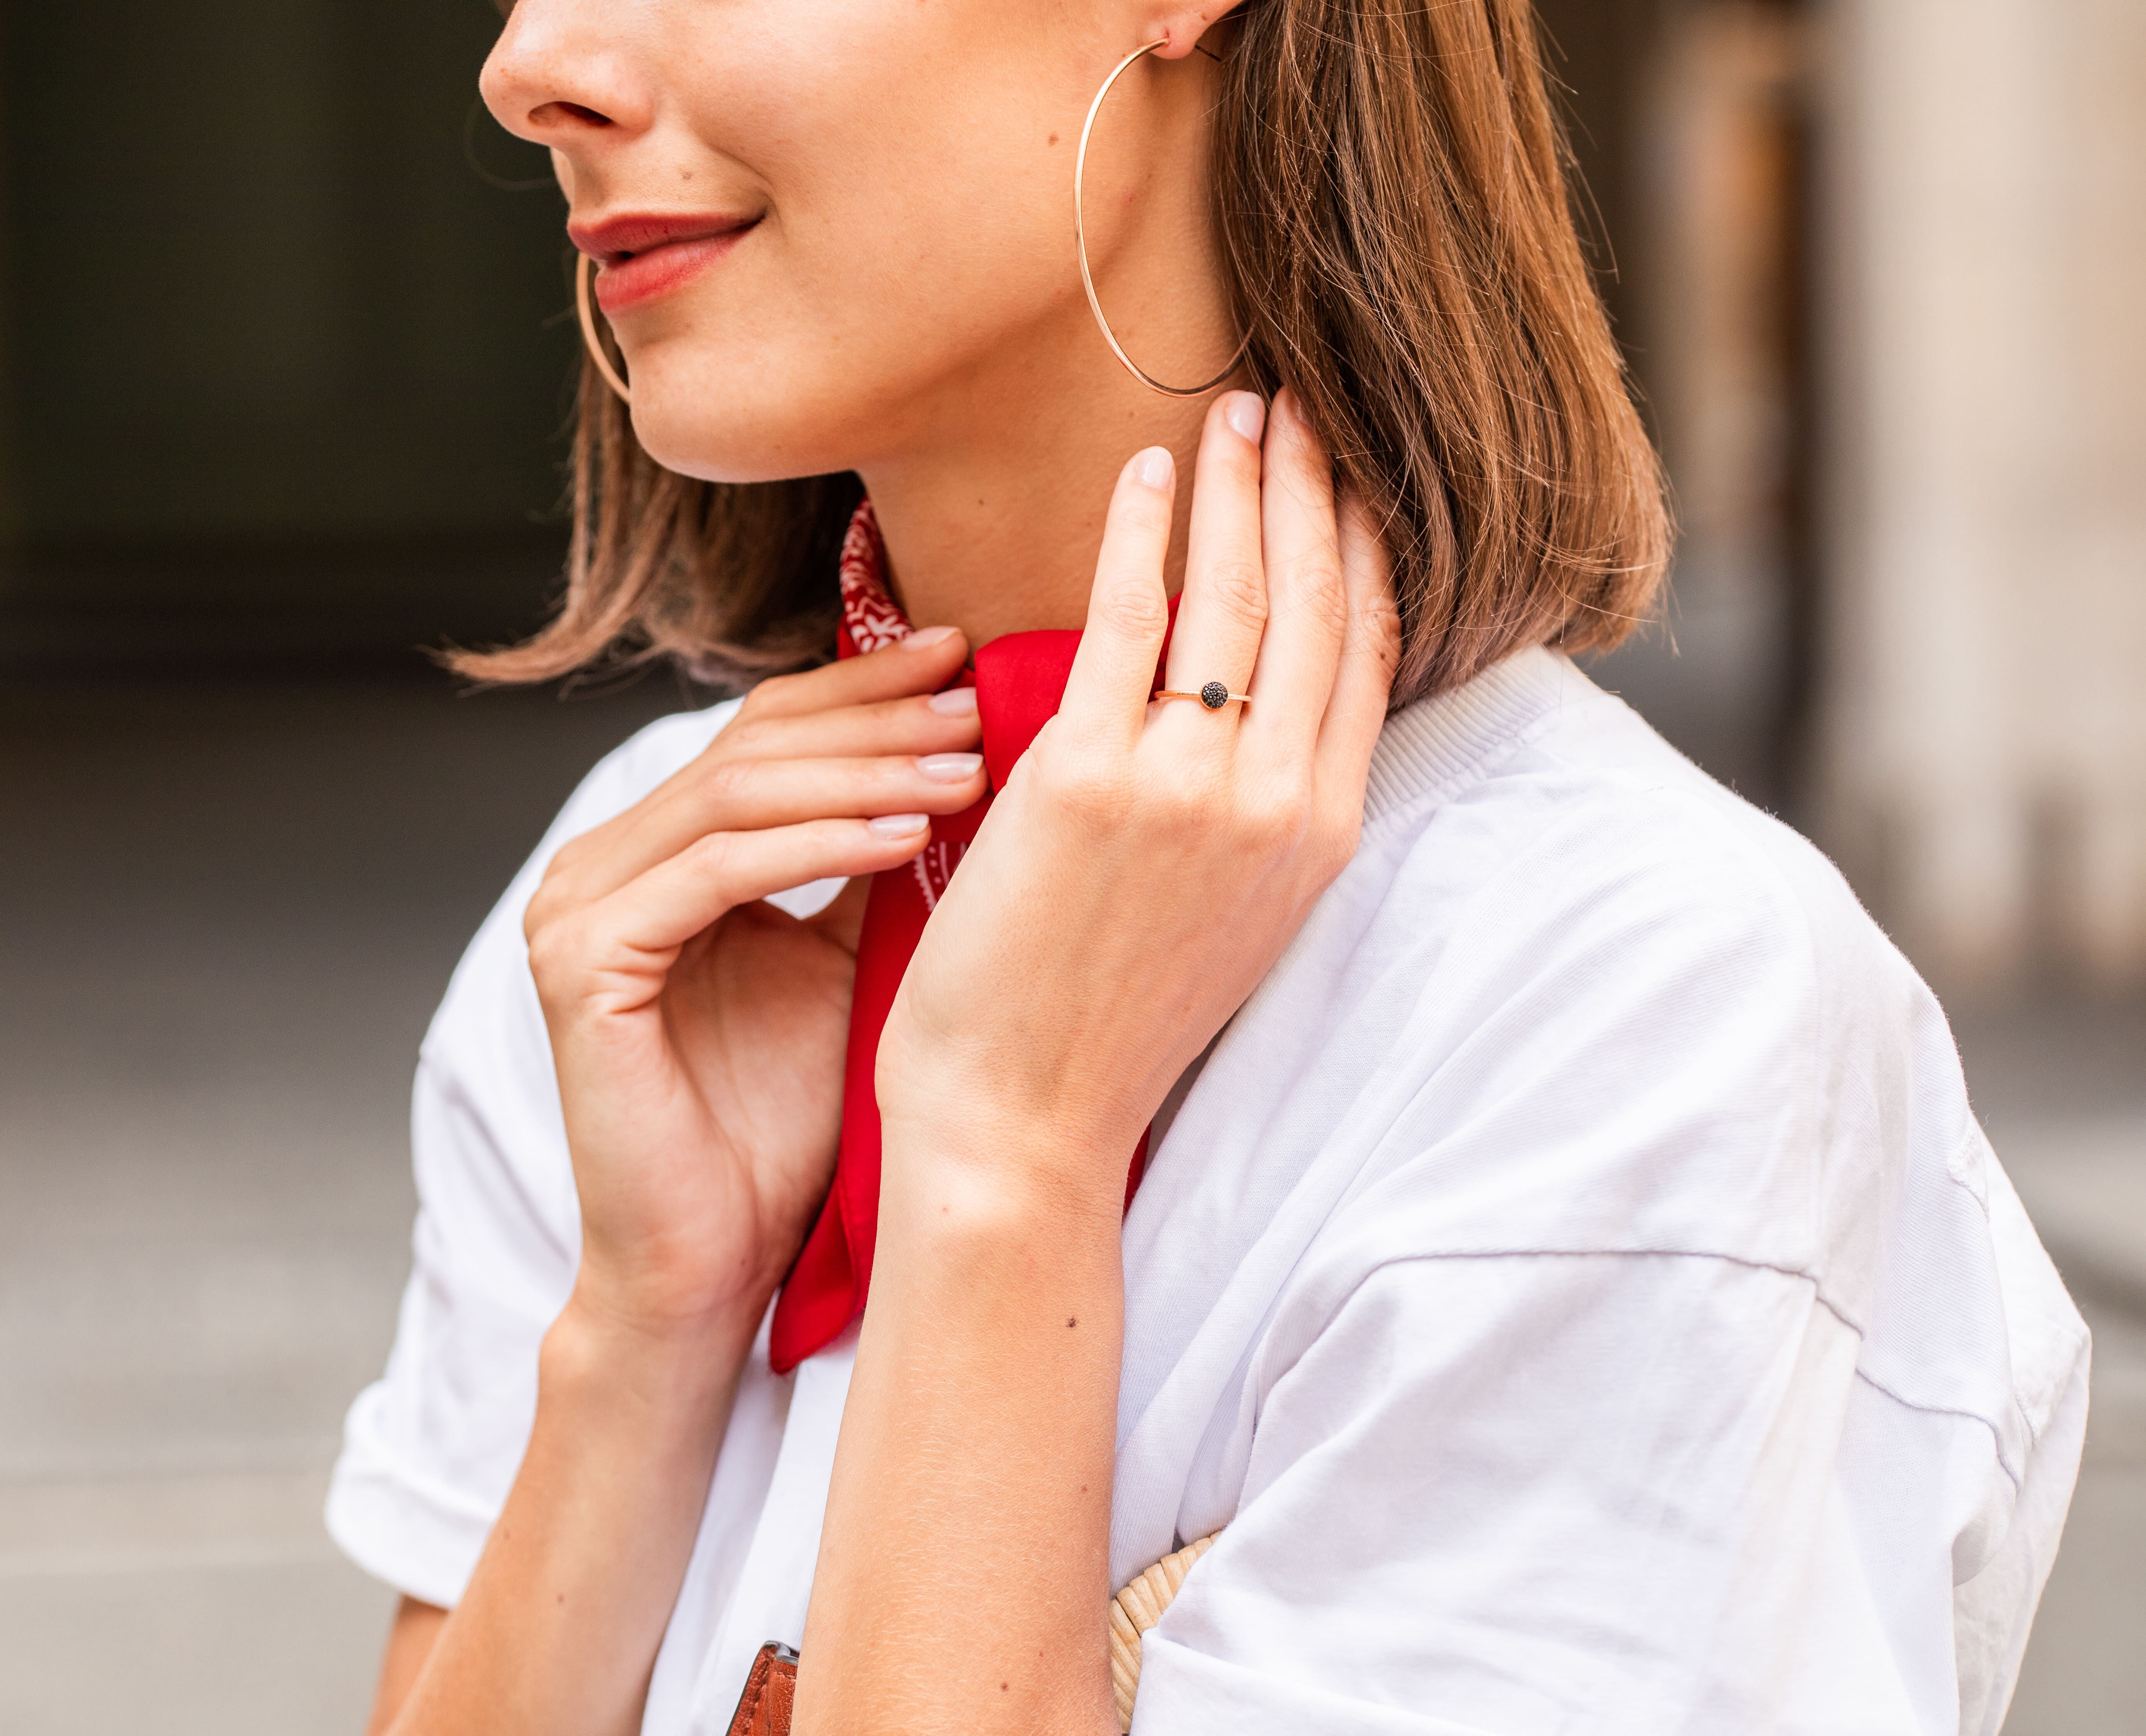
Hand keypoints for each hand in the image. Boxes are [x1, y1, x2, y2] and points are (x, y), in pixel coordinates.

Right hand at [523, 628, 988, 1345]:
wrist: (713, 1260)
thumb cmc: (783, 1127)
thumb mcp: (848, 963)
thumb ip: (873, 861)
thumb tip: (966, 754)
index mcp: (649, 851)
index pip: (760, 731)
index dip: (861, 689)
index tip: (965, 655)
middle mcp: (595, 864)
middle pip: (748, 745)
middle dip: (874, 719)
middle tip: (979, 697)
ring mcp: (574, 909)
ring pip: (736, 795)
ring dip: (864, 773)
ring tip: (967, 767)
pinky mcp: (581, 963)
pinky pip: (715, 872)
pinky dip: (818, 845)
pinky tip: (905, 836)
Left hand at [877, 389, 1398, 1196]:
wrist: (1027, 1116)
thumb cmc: (1111, 1021)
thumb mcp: (1232, 915)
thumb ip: (1260, 810)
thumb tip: (1257, 710)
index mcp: (1320, 834)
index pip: (1363, 654)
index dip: (1361, 552)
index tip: (1348, 479)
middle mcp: (1275, 801)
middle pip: (1313, 605)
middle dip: (1311, 491)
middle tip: (1298, 407)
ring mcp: (1189, 786)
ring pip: (1234, 597)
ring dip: (1237, 488)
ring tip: (1232, 413)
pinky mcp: (1091, 777)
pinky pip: (1127, 618)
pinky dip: (1138, 531)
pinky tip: (1143, 471)